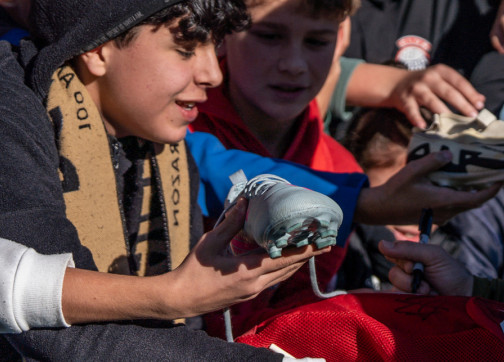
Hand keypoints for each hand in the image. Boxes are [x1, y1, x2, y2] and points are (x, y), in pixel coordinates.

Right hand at [160, 199, 324, 317]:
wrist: (180, 299)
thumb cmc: (192, 271)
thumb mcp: (210, 243)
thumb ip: (229, 224)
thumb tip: (244, 203)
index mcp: (247, 272)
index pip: (283, 260)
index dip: (305, 251)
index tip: (322, 242)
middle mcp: (255, 285)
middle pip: (288, 269)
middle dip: (307, 255)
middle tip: (323, 242)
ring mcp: (253, 292)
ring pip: (282, 276)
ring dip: (297, 262)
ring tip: (311, 248)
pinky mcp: (248, 295)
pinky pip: (273, 280)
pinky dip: (283, 268)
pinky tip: (287, 259)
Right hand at [356, 150, 500, 224]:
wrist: (380, 210)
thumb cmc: (396, 190)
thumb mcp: (413, 171)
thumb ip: (432, 162)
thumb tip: (450, 154)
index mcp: (444, 201)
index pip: (477, 199)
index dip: (493, 190)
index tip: (503, 178)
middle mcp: (447, 211)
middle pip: (475, 202)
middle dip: (487, 189)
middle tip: (493, 172)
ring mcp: (442, 215)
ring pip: (466, 204)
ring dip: (474, 191)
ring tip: (478, 173)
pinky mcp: (436, 215)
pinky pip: (456, 205)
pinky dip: (462, 194)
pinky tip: (458, 180)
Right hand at [379, 240, 473, 295]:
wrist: (463, 296)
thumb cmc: (451, 273)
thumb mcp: (434, 255)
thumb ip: (409, 249)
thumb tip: (381, 243)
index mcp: (411, 258)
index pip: (392, 253)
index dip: (401, 259)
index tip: (413, 264)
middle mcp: (406, 273)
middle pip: (393, 273)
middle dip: (409, 277)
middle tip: (426, 280)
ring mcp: (406, 290)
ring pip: (395, 287)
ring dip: (412, 289)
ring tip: (428, 291)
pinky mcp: (406, 304)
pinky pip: (392, 301)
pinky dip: (392, 298)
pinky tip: (397, 297)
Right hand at [381, 64, 484, 128]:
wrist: (396, 83)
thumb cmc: (427, 84)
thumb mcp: (443, 80)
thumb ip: (460, 88)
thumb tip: (481, 100)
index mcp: (441, 71)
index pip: (459, 82)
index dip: (470, 93)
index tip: (480, 105)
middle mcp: (429, 77)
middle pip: (448, 92)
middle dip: (462, 104)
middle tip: (472, 116)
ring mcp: (416, 88)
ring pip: (431, 100)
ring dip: (443, 112)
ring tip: (452, 123)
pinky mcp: (405, 99)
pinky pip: (412, 110)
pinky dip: (417, 118)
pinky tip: (424, 126)